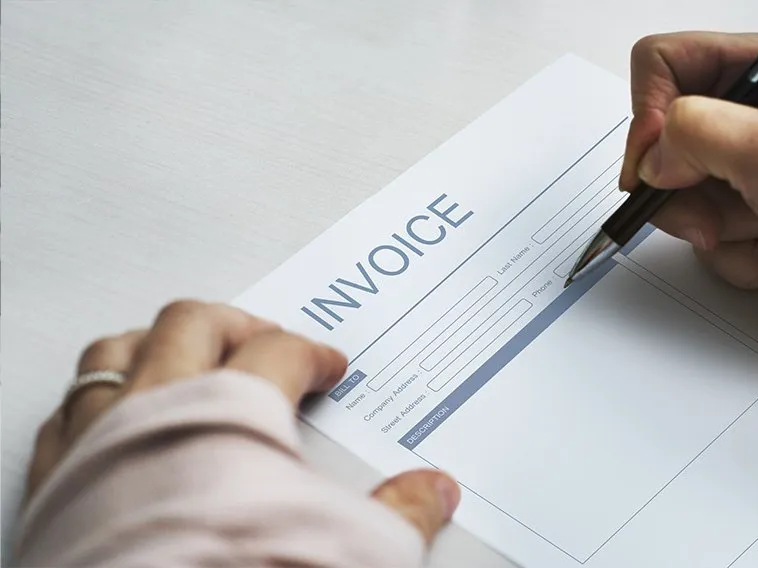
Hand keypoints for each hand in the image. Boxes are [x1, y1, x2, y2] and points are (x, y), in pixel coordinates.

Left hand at [27, 300, 459, 544]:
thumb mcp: (347, 547)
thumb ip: (400, 511)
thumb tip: (434, 492)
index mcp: (231, 408)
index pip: (280, 352)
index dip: (312, 353)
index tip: (327, 365)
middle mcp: (158, 408)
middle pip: (195, 324)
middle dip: (239, 323)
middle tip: (264, 336)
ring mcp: (99, 439)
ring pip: (119, 350)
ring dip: (156, 341)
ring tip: (181, 348)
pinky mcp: (56, 481)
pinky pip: (68, 408)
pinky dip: (96, 397)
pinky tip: (110, 409)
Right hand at [621, 32, 757, 319]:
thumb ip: (698, 134)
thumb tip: (650, 158)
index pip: (661, 63)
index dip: (648, 112)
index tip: (659, 161)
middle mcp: (741, 116)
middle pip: (656, 142)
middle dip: (682, 190)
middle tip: (715, 213)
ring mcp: (734, 168)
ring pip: (672, 197)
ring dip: (713, 228)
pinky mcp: (733, 213)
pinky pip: (696, 233)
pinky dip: (731, 254)